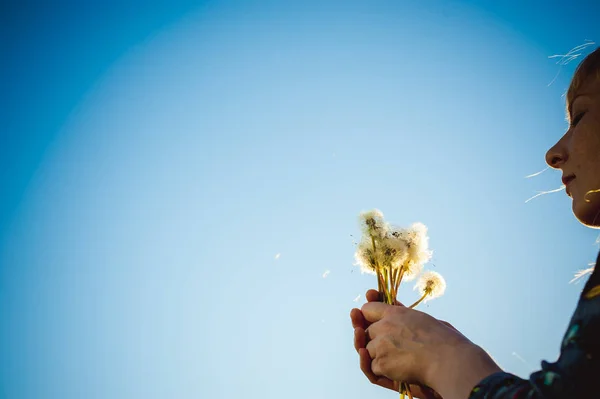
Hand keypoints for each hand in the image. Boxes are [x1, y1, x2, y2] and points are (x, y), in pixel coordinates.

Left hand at [351, 290, 500, 398]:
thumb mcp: (421, 318)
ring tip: (397, 359)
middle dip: (373, 338)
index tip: (365, 317)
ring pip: (367, 350)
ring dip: (377, 356)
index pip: (368, 308)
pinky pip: (372, 368)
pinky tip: (395, 369)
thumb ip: (402, 312)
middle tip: (387, 346)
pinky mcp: (382, 363)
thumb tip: (392, 305)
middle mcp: (384, 326)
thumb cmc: (444, 340)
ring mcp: (381, 345)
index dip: (366, 314)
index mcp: (395, 313)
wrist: (449, 360)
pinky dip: (382, 371)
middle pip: (366, 331)